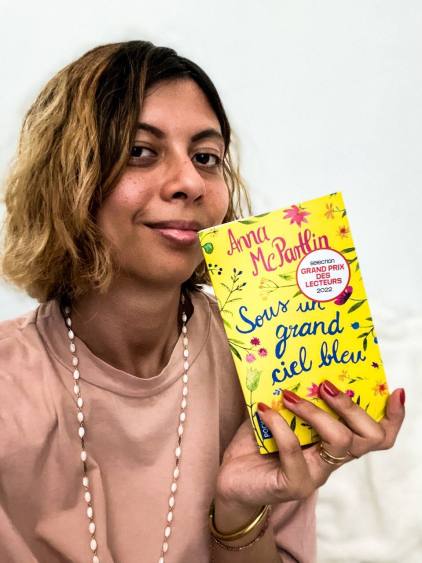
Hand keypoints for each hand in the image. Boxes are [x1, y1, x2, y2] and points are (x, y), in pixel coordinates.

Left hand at [215, 382, 404, 508]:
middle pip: (368, 438)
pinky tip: (264, 410)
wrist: (232, 479)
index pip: (377, 435)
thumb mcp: (279, 414)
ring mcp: (316, 475)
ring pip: (340, 442)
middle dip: (351, 406)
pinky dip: (280, 425)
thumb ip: (293, 396)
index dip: (393, 417)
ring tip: (291, 396)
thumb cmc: (258, 443)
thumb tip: (296, 362)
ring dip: (316, 412)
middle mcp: (333, 460)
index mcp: (335, 442)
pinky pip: (295, 451)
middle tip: (326, 385)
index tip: (395, 390)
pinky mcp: (294, 484)